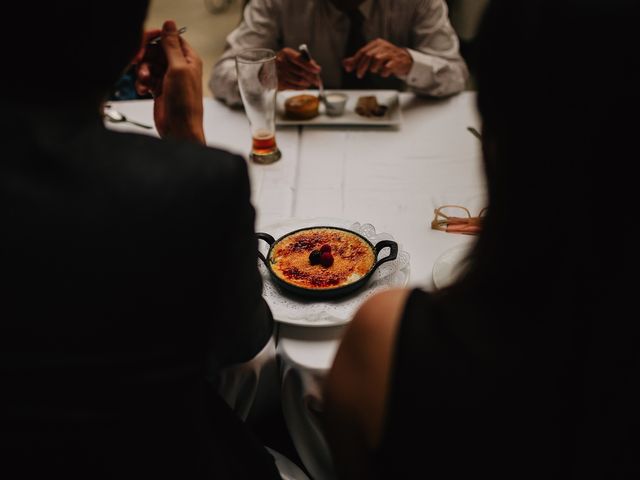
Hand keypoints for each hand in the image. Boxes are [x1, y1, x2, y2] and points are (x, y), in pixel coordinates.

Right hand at [135, 21, 204, 143]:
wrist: (179, 129)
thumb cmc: (185, 104)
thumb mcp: (178, 69)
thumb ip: (172, 46)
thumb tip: (169, 25)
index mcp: (189, 60)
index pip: (171, 39)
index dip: (156, 38)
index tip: (144, 42)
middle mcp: (179, 68)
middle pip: (156, 51)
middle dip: (146, 56)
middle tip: (139, 62)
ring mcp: (169, 79)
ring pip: (149, 64)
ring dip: (143, 71)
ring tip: (144, 80)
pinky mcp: (159, 89)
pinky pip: (146, 78)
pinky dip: (142, 82)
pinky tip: (143, 89)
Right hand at [275, 47, 321, 89]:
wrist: (269, 70)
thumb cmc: (284, 63)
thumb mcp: (292, 57)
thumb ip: (304, 61)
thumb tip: (316, 68)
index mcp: (286, 53)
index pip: (300, 60)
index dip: (310, 65)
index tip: (318, 70)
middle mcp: (281, 62)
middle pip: (301, 71)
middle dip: (312, 77)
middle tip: (317, 80)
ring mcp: (279, 73)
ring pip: (299, 80)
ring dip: (307, 82)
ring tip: (310, 82)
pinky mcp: (279, 83)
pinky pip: (295, 87)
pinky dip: (302, 87)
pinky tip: (304, 86)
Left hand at [343, 38, 412, 78]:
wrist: (406, 60)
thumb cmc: (387, 59)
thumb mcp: (372, 57)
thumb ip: (359, 60)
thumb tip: (345, 63)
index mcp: (376, 44)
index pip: (362, 51)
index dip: (354, 61)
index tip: (349, 69)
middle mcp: (383, 46)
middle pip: (368, 55)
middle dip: (361, 66)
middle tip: (359, 75)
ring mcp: (390, 53)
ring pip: (377, 59)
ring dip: (374, 68)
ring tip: (375, 71)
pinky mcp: (397, 61)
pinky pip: (388, 67)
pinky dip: (384, 72)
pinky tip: (384, 74)